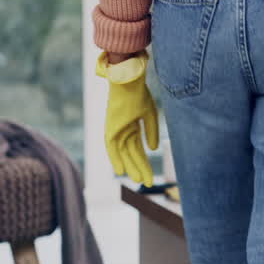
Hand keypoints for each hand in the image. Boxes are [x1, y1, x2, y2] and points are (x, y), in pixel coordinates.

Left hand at [96, 51, 158, 186]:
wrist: (129, 80)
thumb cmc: (139, 93)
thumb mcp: (150, 114)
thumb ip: (152, 132)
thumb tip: (154, 149)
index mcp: (133, 127)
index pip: (139, 150)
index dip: (145, 164)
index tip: (151, 178)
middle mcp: (124, 130)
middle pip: (132, 154)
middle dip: (140, 168)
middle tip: (148, 183)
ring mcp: (116, 129)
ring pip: (124, 152)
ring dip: (130, 166)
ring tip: (137, 180)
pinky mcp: (110, 127)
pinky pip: (111, 146)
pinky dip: (115, 158)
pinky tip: (119, 170)